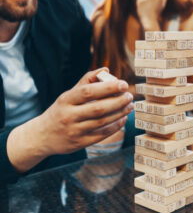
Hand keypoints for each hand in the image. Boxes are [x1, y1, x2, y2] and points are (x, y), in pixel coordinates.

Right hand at [7, 68, 133, 171]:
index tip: (123, 84)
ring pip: (102, 122)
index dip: (108, 87)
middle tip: (130, 96)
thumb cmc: (61, 110)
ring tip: (130, 106)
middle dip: (118, 101)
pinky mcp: (79, 143)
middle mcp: (68, 116)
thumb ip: (87, 80)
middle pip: (98, 108)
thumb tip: (106, 69)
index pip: (88, 92)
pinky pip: (101, 135)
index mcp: (66, 100)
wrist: (42, 136)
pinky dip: (115, 126)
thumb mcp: (68, 94)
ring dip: (120, 113)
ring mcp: (74, 131)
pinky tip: (122, 119)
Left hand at [136, 0, 167, 30]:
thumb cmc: (157, 13)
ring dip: (145, 0)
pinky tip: (143, 8)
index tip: (156, 7)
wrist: (149, 20)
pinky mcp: (139, 0)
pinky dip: (141, 3)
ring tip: (147, 8)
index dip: (155, 1)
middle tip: (151, 7)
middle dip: (150, 0)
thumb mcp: (162, 5)